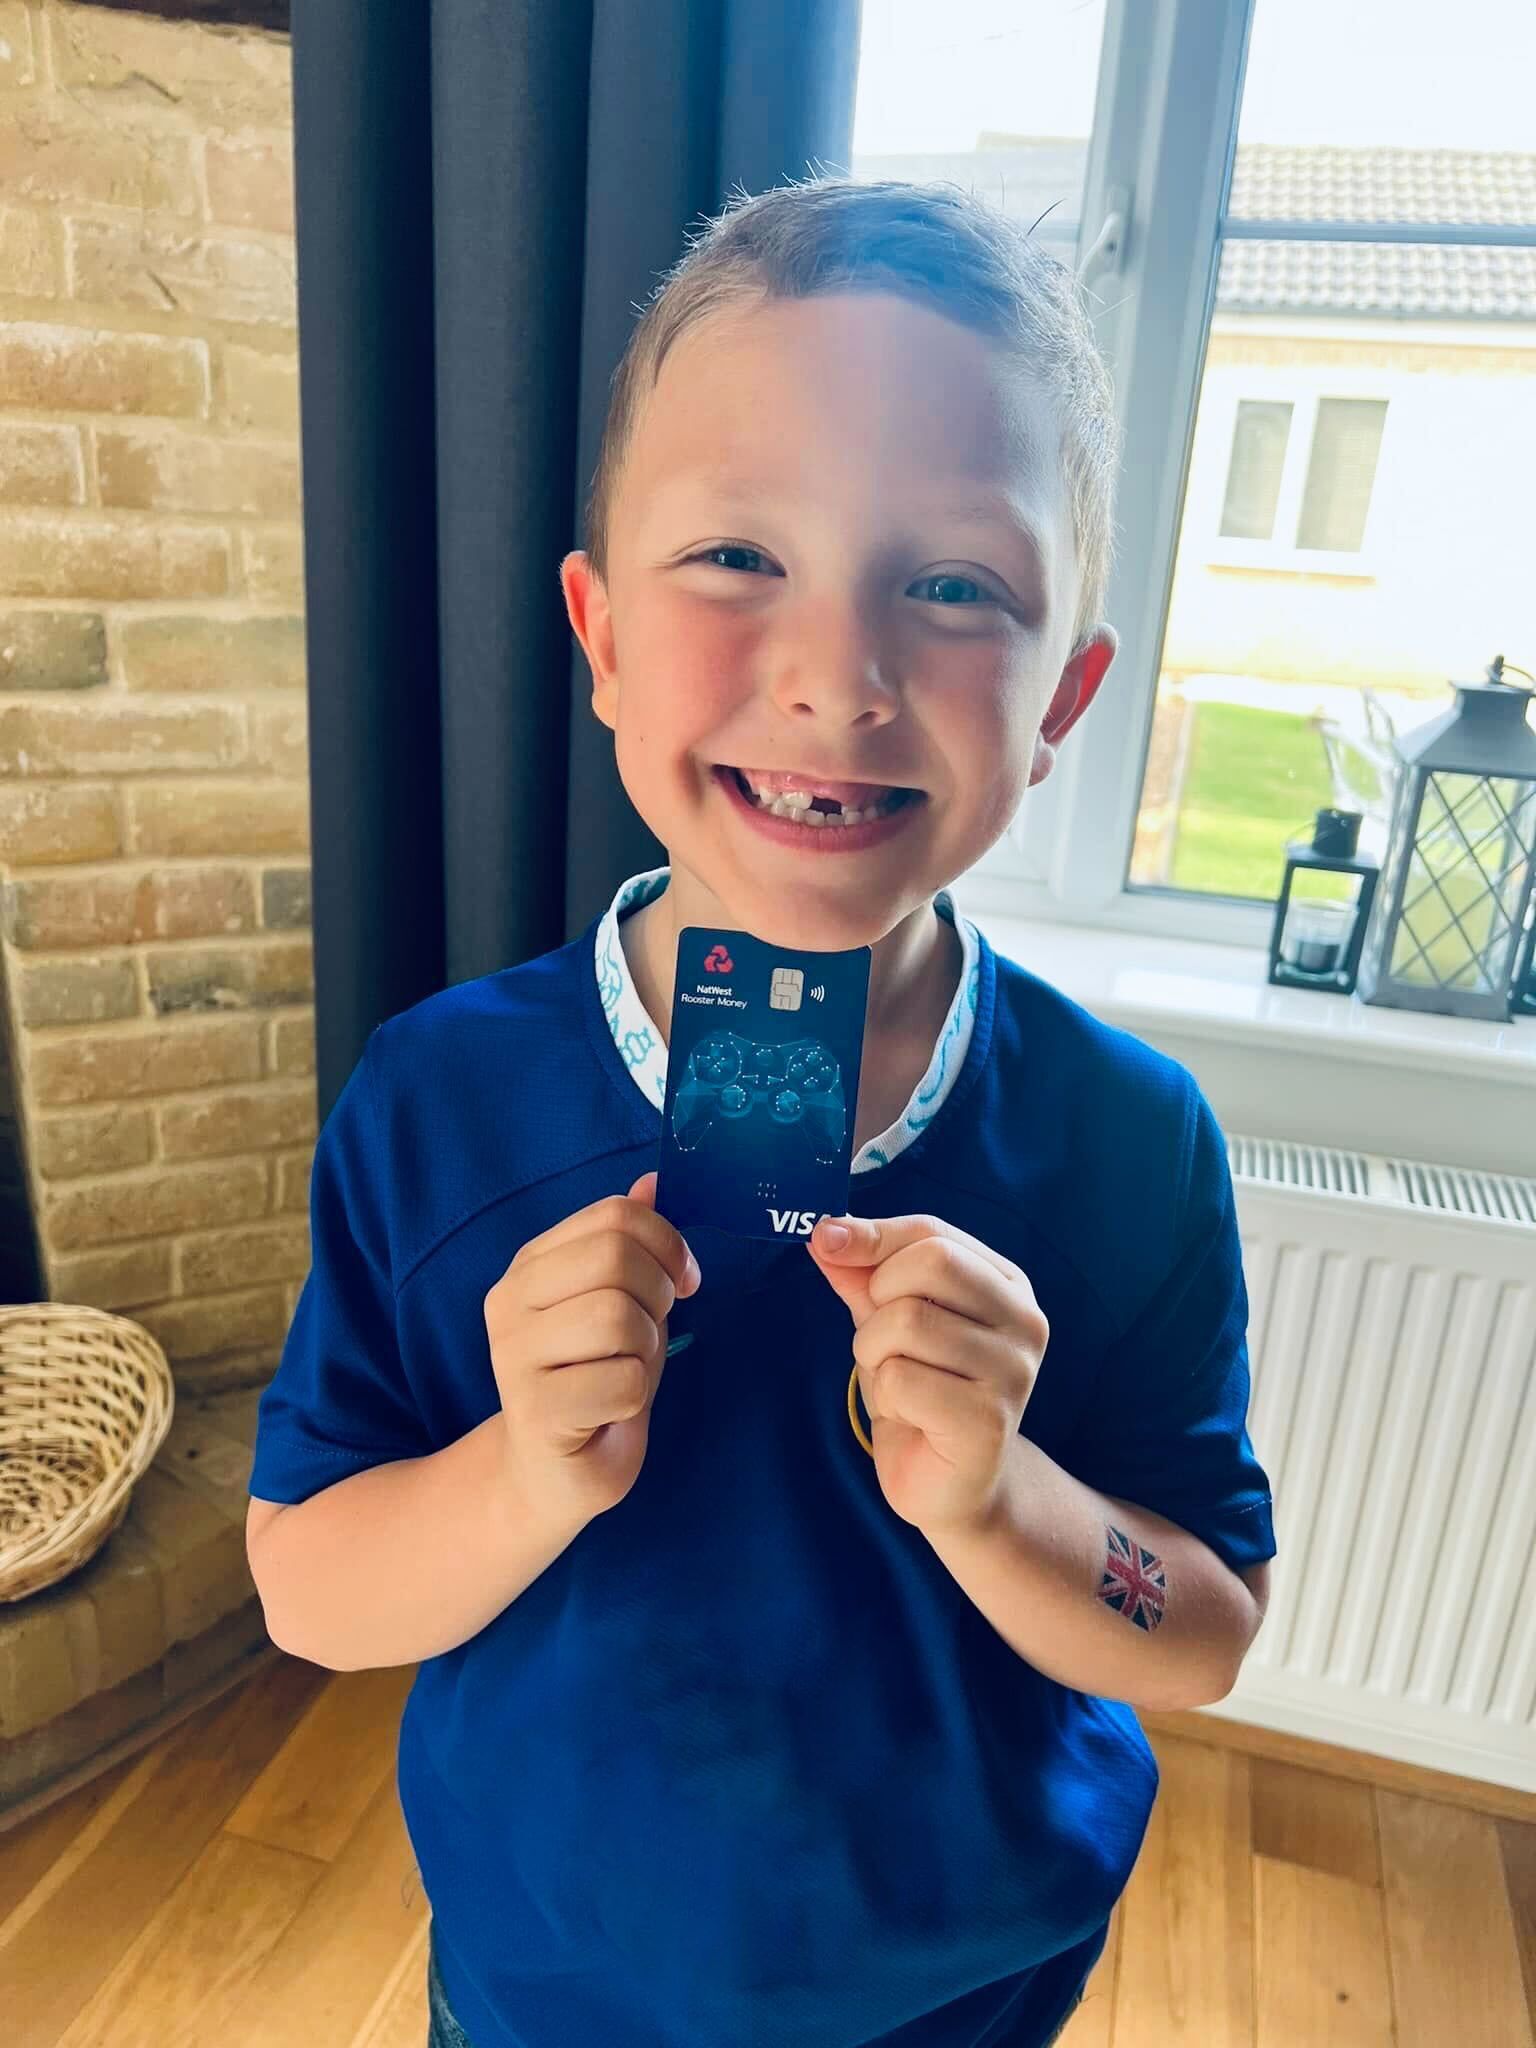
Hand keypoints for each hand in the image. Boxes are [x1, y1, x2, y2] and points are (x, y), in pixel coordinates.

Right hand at [483, 1173, 700, 1525]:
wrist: (552, 1472)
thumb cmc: (593, 1380)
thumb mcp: (619, 1302)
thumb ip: (630, 1243)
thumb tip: (654, 1178)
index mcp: (531, 1263)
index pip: (614, 1215)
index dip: (667, 1242)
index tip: (684, 1280)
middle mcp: (509, 1299)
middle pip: (616, 1258)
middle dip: (658, 1296)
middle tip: (649, 1333)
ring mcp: (513, 1355)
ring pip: (618, 1317)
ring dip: (646, 1350)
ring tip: (625, 1370)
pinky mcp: (533, 1410)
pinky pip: (622, 1382)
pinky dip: (636, 1396)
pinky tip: (609, 1409)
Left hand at [806, 1212, 1047, 1535]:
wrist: (949, 1486)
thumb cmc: (921, 1394)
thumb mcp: (886, 1323)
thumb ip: (863, 1276)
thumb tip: (826, 1233)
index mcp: (1005, 1283)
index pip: (933, 1233)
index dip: (873, 1234)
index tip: (824, 1240)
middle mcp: (1023, 1319)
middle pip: (930, 1263)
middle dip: (879, 1297)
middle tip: (881, 1341)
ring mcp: (1013, 1370)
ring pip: (908, 1321)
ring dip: (875, 1353)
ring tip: (896, 1384)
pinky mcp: (990, 1420)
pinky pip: (902, 1379)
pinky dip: (886, 1397)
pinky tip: (910, 1417)